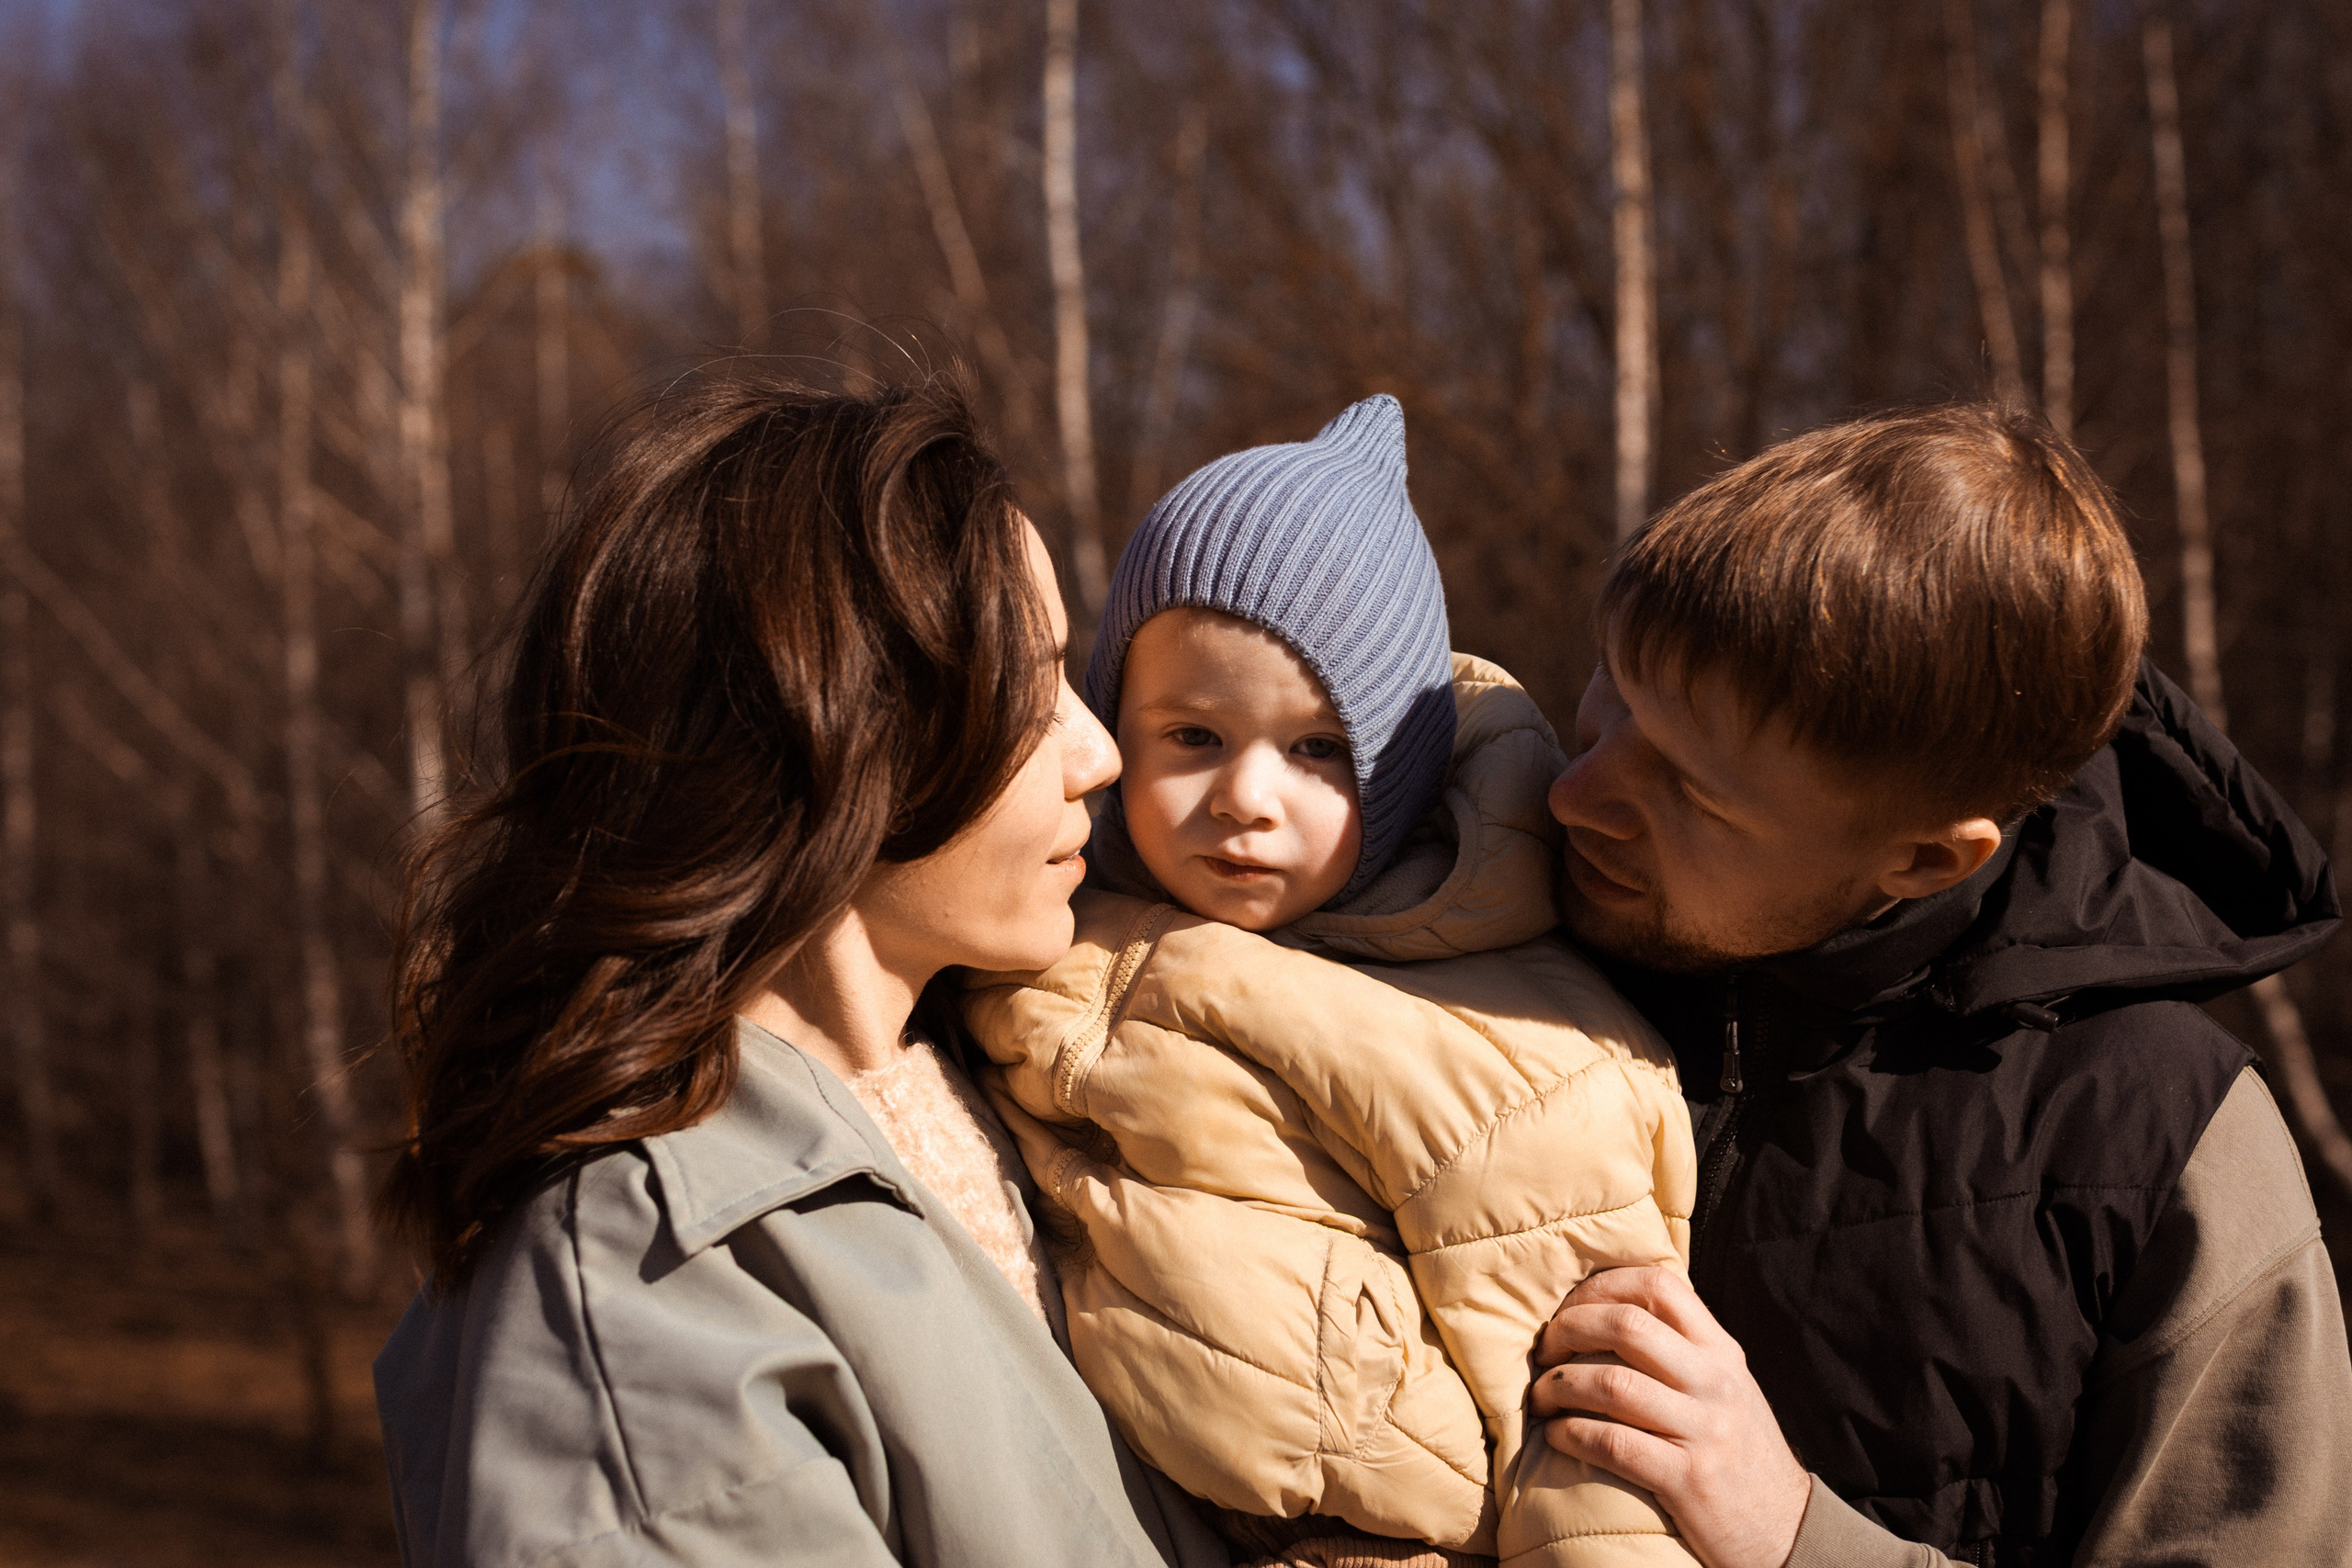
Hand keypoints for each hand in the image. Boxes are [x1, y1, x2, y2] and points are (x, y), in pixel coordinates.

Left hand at [1530, 1266, 1809, 1567]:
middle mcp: (1714, 1382)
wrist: (1785, 1528)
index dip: (1601, 1286)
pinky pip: (1612, 1443)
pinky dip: (1570, 1434)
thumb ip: (1682, 1348)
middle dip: (1568, 1329)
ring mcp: (1703, 1430)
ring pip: (1612, 1383)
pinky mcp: (1686, 1479)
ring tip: (1539, 1396)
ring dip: (1558, 1386)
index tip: (1569, 1306)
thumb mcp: (1724, 1386)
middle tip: (1543, 1351)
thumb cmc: (1738, 1450)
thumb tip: (1610, 1308)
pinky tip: (1555, 1435)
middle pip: (1627, 1324)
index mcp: (1721, 1351)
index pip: (1659, 1284)